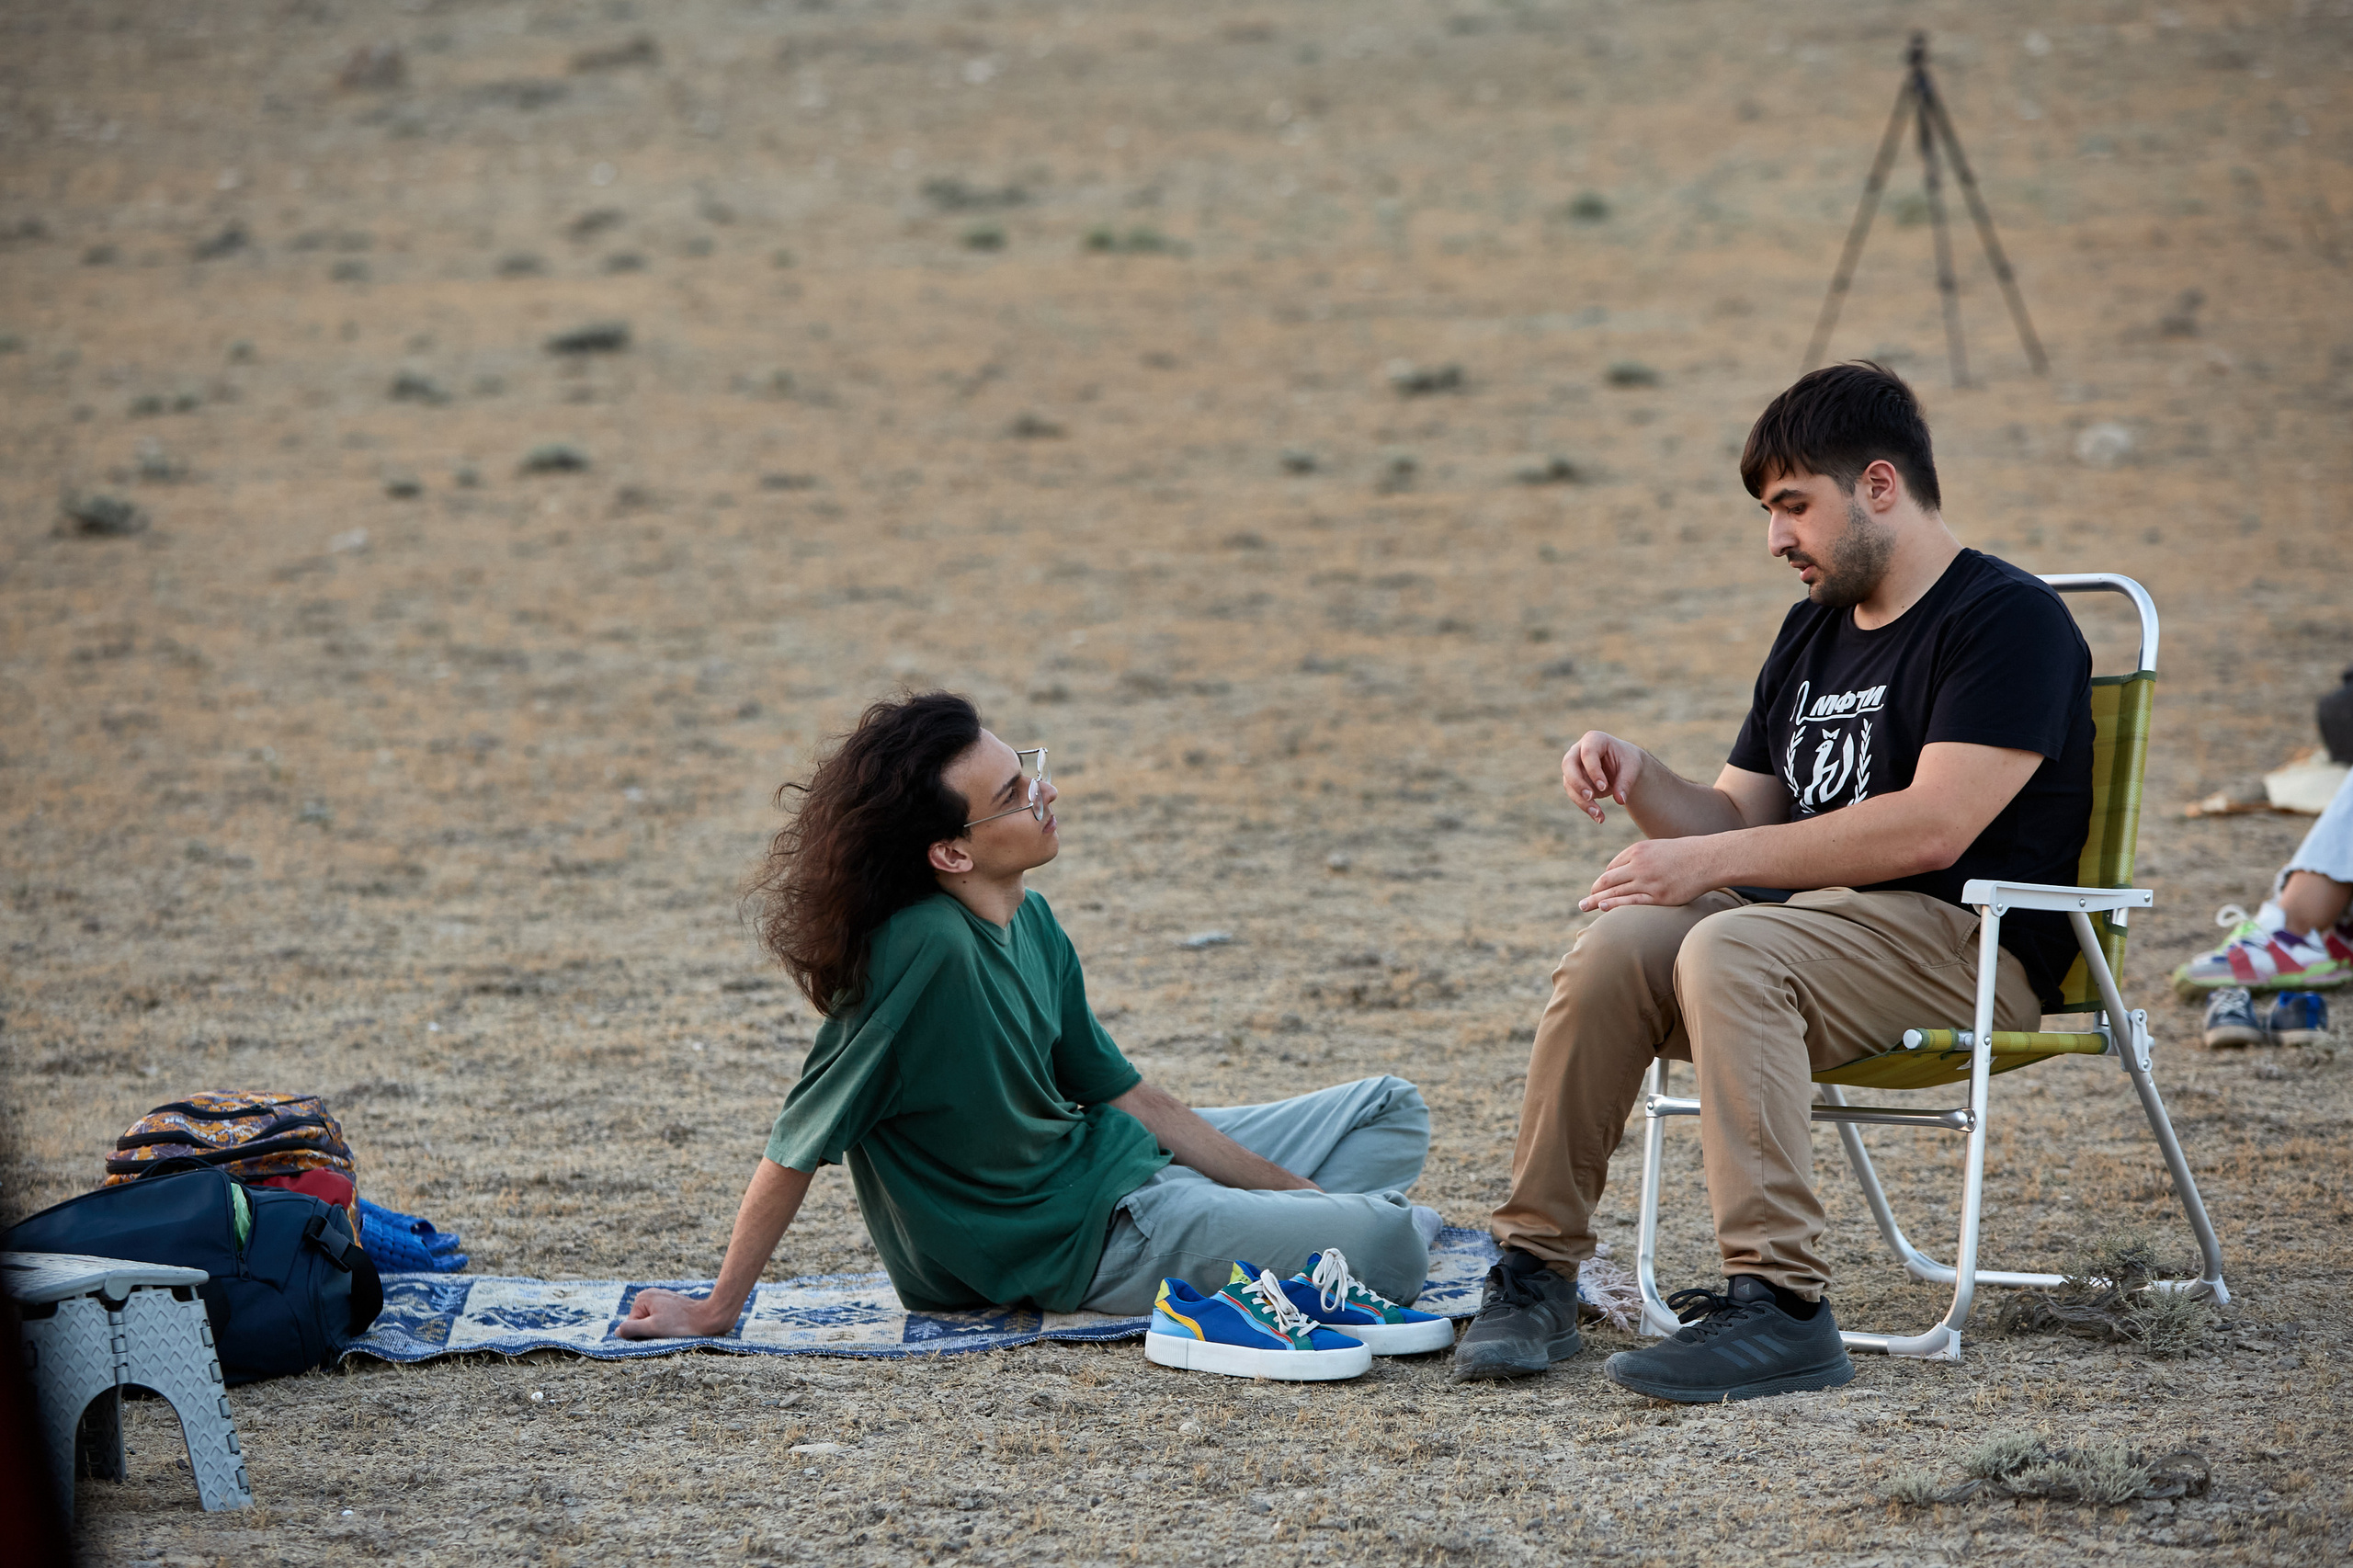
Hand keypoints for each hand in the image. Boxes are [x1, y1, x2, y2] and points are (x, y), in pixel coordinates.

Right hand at [615, 1287, 730, 1339]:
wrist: (708, 1318)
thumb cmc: (681, 1324)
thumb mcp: (653, 1328)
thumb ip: (632, 1329)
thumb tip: (616, 1332)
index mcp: (643, 1298)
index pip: (631, 1325)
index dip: (642, 1334)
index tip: (657, 1334)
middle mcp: (650, 1295)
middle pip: (641, 1323)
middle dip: (651, 1331)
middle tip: (667, 1332)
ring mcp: (662, 1299)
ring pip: (652, 1323)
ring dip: (660, 1330)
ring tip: (674, 1329)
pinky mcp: (671, 1305)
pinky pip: (662, 1320)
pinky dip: (668, 1326)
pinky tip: (678, 1327)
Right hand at [1561, 732, 1648, 823]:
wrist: (1624, 766)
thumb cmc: (1627, 762)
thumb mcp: (1632, 768)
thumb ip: (1625, 782)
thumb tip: (1620, 800)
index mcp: (1594, 740)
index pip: (1587, 754)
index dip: (1593, 771)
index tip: (1603, 787)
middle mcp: (1578, 751)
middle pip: (1568, 765)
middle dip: (1577, 783)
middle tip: (1590, 797)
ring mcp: (1573, 766)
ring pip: (1569, 784)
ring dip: (1582, 801)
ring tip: (1599, 815)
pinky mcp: (1573, 782)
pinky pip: (1574, 795)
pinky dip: (1586, 807)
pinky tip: (1600, 817)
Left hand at [1581, 836, 1724, 912]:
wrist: (1708, 858)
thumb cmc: (1685, 853)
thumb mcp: (1658, 848)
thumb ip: (1640, 857)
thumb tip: (1624, 870)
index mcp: (1637, 851)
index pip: (1612, 868)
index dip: (1603, 880)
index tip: (1598, 889)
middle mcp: (1639, 865)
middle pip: (1608, 880)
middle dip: (1593, 891)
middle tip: (1582, 903)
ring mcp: (1648, 881)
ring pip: (1616, 892)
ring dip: (1596, 901)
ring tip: (1583, 907)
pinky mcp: (1659, 896)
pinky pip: (1632, 902)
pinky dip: (1614, 905)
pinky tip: (1602, 907)